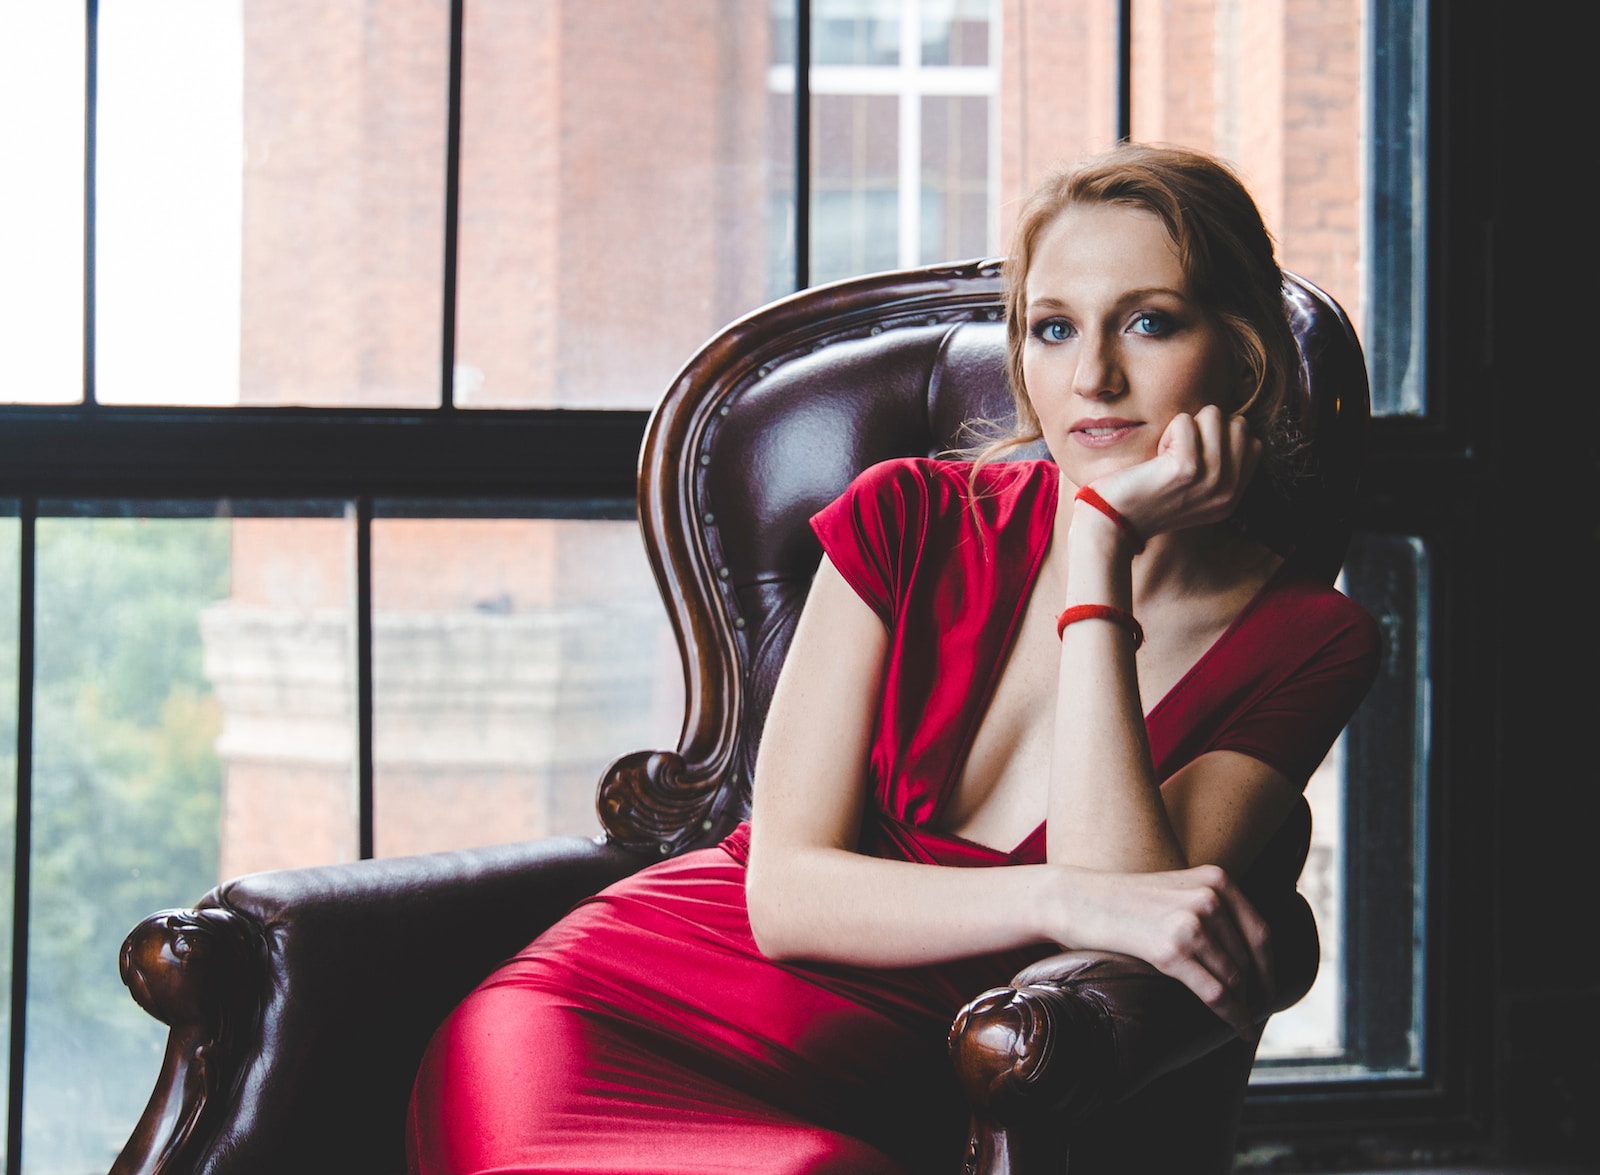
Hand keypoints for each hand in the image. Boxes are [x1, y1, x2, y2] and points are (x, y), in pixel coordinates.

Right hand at [1058, 864, 1274, 1037]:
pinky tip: (1236, 1028)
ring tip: (1244, 1023)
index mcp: (1216, 879)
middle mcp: (1209, 897)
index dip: (1269, 967)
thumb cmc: (1122, 901)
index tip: (1270, 989)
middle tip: (1256, 1012)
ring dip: (1244, 1007)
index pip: (1260, 932)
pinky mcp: (1170, 949)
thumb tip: (1244, 953)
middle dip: (1256, 990)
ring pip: (1235, 979)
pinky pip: (1215, 992)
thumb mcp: (1176, 890)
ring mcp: (1191, 922)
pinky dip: (1231, 1015)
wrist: (1075, 899)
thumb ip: (1209, 907)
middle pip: (1249, 958)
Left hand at [1082, 405, 1261, 542]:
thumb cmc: (1145, 497)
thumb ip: (1218, 466)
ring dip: (1184, 427)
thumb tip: (1231, 422)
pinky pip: (1184, 421)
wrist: (1113, 522)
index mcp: (1232, 497)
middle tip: (1177, 455)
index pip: (1252, 443)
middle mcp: (1227, 491)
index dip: (1221, 437)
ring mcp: (1211, 479)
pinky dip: (1167, 431)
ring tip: (1166, 456)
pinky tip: (1155, 457)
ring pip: (1214, 416)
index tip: (1192, 456)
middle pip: (1238, 424)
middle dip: (1204, 428)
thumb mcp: (1194, 491)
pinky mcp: (1187, 467)